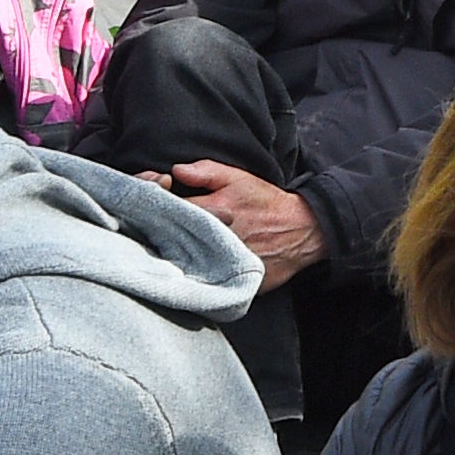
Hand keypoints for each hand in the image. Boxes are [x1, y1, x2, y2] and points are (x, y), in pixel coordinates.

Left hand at [161, 161, 322, 288]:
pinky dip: (193, 275)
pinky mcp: (228, 283)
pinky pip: (201, 282)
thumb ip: (205, 171)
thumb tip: (175, 170)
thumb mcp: (238, 178)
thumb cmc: (266, 203)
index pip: (169, 209)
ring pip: (183, 263)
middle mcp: (212, 240)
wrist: (301, 231)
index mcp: (211, 212)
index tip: (152, 206)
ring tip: (169, 248)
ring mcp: (220, 264)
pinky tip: (190, 268)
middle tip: (155, 229)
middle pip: (170, 239)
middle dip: (159, 234)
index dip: (156, 207)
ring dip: (173, 256)